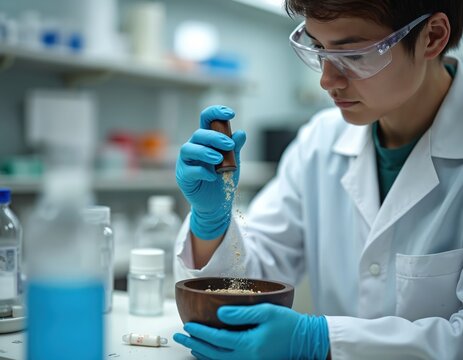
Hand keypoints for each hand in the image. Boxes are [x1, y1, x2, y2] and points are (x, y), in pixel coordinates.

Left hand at [173, 303, 329, 359]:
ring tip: (189, 345)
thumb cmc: (289, 325)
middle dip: (195, 343)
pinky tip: (207, 354)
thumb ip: (241, 314)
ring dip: (201, 353)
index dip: (200, 332)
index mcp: (248, 345)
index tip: (187, 326)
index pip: (216, 339)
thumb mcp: (266, 312)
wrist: (307, 341)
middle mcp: (246, 358)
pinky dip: (213, 359)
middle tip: (179, 336)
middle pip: (213, 353)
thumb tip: (220, 314)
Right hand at [176, 105, 245, 239]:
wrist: (217, 204)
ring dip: (205, 152)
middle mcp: (194, 148)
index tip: (230, 114)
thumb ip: (235, 148)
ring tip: (219, 159)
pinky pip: (190, 171)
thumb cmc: (223, 180)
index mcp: (207, 141)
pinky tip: (213, 176)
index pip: (207, 120)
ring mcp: (187, 162)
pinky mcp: (184, 177)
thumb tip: (241, 133)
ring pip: (189, 149)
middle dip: (215, 137)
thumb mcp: (233, 162)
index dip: (216, 112)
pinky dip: (202, 172)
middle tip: (229, 145)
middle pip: (198, 134)